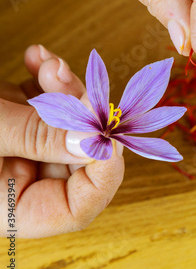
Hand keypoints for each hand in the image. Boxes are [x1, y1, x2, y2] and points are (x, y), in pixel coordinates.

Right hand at [0, 45, 123, 237]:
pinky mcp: (16, 124)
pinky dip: (47, 81)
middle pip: (81, 158)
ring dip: (67, 90)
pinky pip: (48, 107)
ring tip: (49, 63)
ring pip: (70, 126)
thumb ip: (36, 138)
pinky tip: (38, 59)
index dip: (104, 172)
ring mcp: (21, 152)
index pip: (81, 207)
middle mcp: (23, 184)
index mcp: (13, 209)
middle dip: (85, 114)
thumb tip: (95, 140)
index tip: (110, 133)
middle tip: (74, 82)